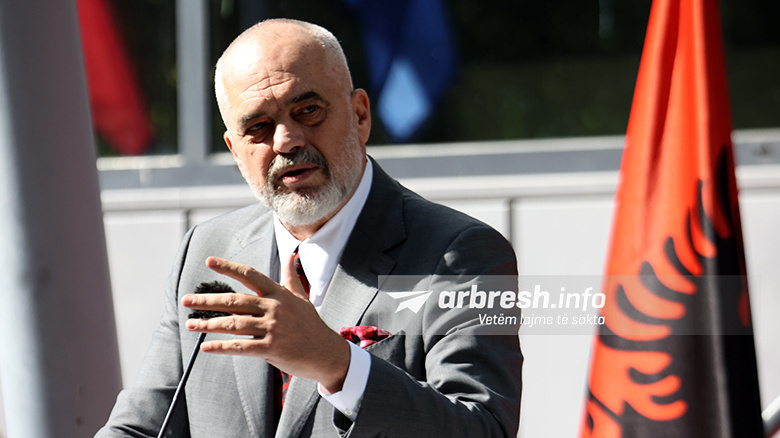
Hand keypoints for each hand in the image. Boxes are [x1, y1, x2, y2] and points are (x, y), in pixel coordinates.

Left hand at [181, 255, 349, 391]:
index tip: (208, 262)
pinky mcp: (272, 349)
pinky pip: (241, 347)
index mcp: (279, 294)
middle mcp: (274, 308)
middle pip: (235, 301)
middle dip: (208, 300)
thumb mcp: (302, 297)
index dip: (229, 267)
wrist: (327, 352)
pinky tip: (206, 347)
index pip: (250, 275)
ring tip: (190, 324)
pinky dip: (222, 347)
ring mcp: (273, 328)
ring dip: (209, 324)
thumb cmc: (312, 325)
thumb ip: (291, 277)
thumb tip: (291, 255)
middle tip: (187, 300)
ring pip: (234, 324)